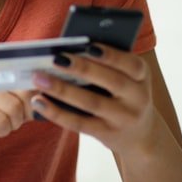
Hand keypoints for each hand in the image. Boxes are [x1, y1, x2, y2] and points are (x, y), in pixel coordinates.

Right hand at [0, 53, 34, 158]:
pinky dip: (3, 131)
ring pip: (13, 107)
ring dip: (14, 123)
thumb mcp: (10, 98)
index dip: (37, 86)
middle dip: (26, 109)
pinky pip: (0, 121)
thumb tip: (52, 90)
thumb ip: (28, 90)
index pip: (26, 67)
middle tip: (18, 118)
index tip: (39, 98)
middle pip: (22, 87)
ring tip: (5, 123)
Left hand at [30, 44, 157, 154]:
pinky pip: (79, 123)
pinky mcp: (107, 134)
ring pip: (91, 102)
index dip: (112, 55)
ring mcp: (123, 118)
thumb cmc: (123, 94)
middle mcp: (137, 98)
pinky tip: (39, 102)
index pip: (132, 64)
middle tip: (56, 58)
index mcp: (142, 77)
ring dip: (62, 89)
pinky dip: (57, 112)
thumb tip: (69, 48)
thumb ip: (107, 64)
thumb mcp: (127, 78)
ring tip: (39, 78)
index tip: (89, 45)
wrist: (140, 136)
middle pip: (111, 81)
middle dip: (82, 68)